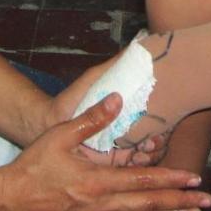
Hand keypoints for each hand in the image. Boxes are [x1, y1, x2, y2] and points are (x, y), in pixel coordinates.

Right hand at [0, 93, 210, 210]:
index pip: (143, 180)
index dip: (170, 179)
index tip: (193, 177)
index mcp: (97, 181)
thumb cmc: (33, 165)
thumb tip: (117, 99)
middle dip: (180, 201)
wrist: (8, 200)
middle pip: (149, 203)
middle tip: (206, 201)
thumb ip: (91, 119)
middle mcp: (102, 204)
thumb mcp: (60, 136)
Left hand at [48, 58, 169, 166]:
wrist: (46, 124)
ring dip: (150, 155)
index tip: (164, 124)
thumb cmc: (72, 99)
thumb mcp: (94, 79)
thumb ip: (113, 66)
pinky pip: (128, 168)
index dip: (164, 123)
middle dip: (159, 142)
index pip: (156, 120)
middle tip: (154, 140)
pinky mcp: (108, 163)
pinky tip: (135, 161)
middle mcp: (128, 131)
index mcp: (128, 112)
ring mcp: (119, 149)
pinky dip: (136, 166)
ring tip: (143, 151)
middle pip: (155, 140)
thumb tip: (139, 42)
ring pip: (145, 156)